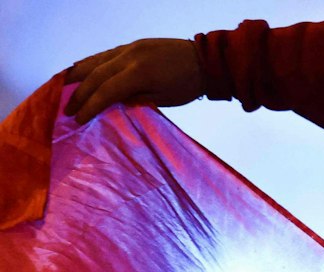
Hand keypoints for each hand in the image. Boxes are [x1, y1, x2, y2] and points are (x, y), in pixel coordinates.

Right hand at [66, 39, 203, 124]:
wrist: (204, 60)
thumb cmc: (188, 85)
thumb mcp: (164, 100)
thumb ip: (137, 100)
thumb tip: (113, 104)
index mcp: (139, 73)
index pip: (106, 91)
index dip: (90, 106)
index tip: (78, 120)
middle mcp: (129, 57)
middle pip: (95, 75)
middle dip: (79, 94)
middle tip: (67, 110)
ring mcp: (129, 48)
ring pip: (96, 61)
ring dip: (78, 75)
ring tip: (64, 88)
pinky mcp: (132, 45)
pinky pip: (105, 55)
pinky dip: (90, 63)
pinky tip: (80, 69)